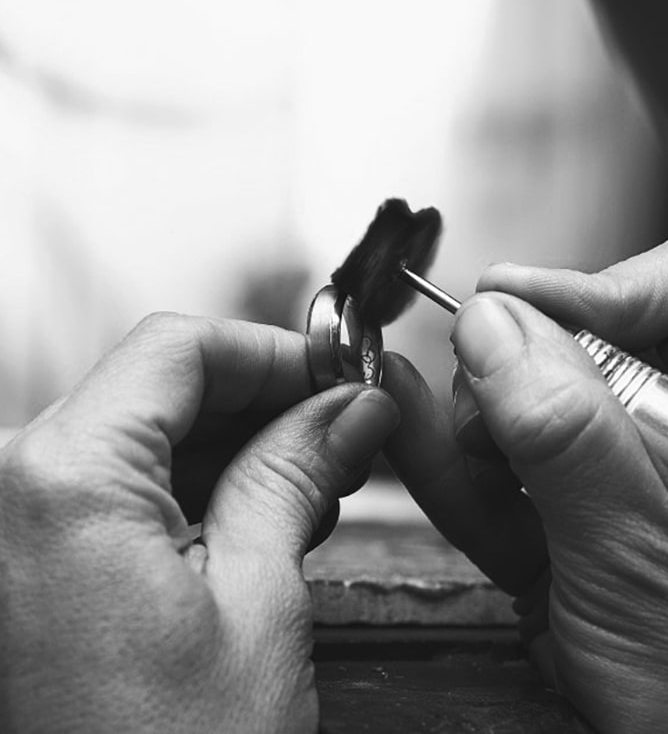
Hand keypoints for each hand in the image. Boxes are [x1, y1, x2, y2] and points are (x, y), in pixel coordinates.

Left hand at [0, 313, 399, 732]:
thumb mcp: (260, 603)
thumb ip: (299, 474)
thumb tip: (351, 407)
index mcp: (58, 478)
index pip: (179, 347)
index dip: (272, 351)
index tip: (336, 373)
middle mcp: (13, 488)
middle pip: (161, 386)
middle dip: (264, 400)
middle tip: (345, 430)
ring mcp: (17, 526)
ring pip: (147, 433)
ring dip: (237, 444)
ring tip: (315, 482)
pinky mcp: (35, 561)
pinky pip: (124, 484)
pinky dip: (197, 485)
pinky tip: (260, 513)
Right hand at [385, 233, 667, 732]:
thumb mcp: (648, 568)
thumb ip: (572, 444)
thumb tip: (498, 331)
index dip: (594, 293)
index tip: (513, 307)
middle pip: (586, 347)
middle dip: (517, 364)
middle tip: (478, 396)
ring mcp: (616, 492)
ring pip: (528, 411)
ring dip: (474, 417)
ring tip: (444, 431)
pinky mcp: (563, 535)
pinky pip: (499, 481)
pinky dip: (453, 466)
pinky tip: (414, 434)